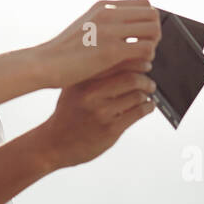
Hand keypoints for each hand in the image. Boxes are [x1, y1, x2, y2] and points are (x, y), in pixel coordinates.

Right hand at [30, 55, 158, 169]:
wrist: (54, 144)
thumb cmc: (67, 113)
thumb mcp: (73, 88)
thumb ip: (93, 73)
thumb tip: (125, 60)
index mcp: (83, 79)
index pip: (117, 62)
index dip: (136, 61)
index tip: (144, 63)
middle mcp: (91, 94)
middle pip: (131, 77)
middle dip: (145, 79)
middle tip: (149, 82)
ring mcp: (101, 112)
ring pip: (137, 95)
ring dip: (147, 94)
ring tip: (147, 94)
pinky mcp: (110, 129)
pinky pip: (138, 113)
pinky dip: (148, 107)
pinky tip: (147, 106)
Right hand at [34, 0, 161, 88]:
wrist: (45, 64)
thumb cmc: (63, 52)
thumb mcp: (84, 27)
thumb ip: (103, 23)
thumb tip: (126, 29)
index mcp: (103, 6)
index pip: (144, 3)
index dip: (148, 20)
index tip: (142, 35)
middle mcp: (108, 13)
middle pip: (152, 13)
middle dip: (154, 31)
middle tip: (146, 48)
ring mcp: (110, 31)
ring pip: (153, 29)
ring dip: (153, 44)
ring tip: (143, 57)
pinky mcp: (112, 50)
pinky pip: (146, 48)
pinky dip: (147, 57)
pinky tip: (138, 66)